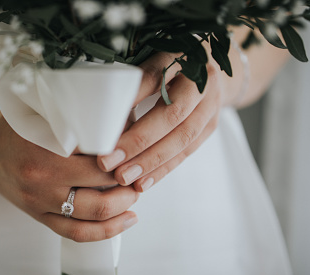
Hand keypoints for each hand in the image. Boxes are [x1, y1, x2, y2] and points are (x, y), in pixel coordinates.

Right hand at [0, 111, 139, 241]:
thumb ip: (77, 114)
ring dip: (123, 204)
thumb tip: (124, 113)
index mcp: (44, 144)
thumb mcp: (43, 111)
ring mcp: (40, 201)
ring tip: (135, 194)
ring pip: (93, 212)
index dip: (124, 148)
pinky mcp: (41, 218)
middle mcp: (41, 175)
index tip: (139, 144)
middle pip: (101, 181)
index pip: (97, 148)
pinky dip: (107, 231)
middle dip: (128, 176)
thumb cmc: (19, 129)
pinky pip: (77, 232)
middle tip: (141, 169)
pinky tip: (126, 221)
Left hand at [97, 52, 223, 191]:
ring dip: (150, 162)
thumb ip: (133, 77)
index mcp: (185, 55)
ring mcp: (211, 106)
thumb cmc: (170, 62)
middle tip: (107, 161)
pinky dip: (163, 170)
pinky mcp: (210, 128)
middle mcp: (204, 81)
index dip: (131, 99)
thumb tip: (98, 105)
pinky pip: (186, 153)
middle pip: (172, 115)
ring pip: (182, 139)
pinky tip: (142, 183)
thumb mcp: (152, 57)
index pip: (156, 78)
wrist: (209, 68)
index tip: (104, 122)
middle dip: (138, 141)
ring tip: (123, 177)